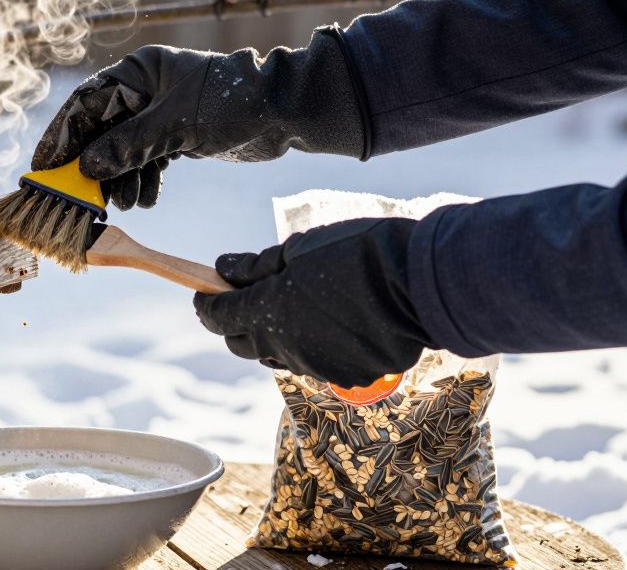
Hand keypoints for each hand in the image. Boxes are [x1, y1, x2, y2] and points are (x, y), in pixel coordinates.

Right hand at [31, 29, 365, 210]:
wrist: (283, 112)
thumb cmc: (232, 103)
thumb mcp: (176, 126)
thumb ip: (128, 145)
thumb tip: (87, 168)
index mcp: (137, 71)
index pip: (85, 102)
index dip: (62, 136)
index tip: (45, 167)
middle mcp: (143, 90)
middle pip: (100, 130)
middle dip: (94, 167)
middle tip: (83, 198)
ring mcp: (158, 113)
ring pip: (122, 150)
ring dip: (121, 179)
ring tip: (127, 203)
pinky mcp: (174, 135)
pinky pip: (145, 160)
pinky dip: (143, 180)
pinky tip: (148, 199)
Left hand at [192, 218, 432, 387]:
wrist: (421, 283)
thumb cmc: (357, 254)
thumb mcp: (299, 249)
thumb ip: (256, 266)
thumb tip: (223, 269)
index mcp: (265, 313)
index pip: (217, 317)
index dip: (206, 303)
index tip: (205, 291)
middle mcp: (285, 347)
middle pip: (241, 344)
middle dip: (235, 323)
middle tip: (245, 298)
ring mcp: (316, 366)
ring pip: (279, 355)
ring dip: (274, 335)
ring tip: (294, 306)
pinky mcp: (346, 376)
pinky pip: (316, 363)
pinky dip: (312, 345)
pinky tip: (330, 322)